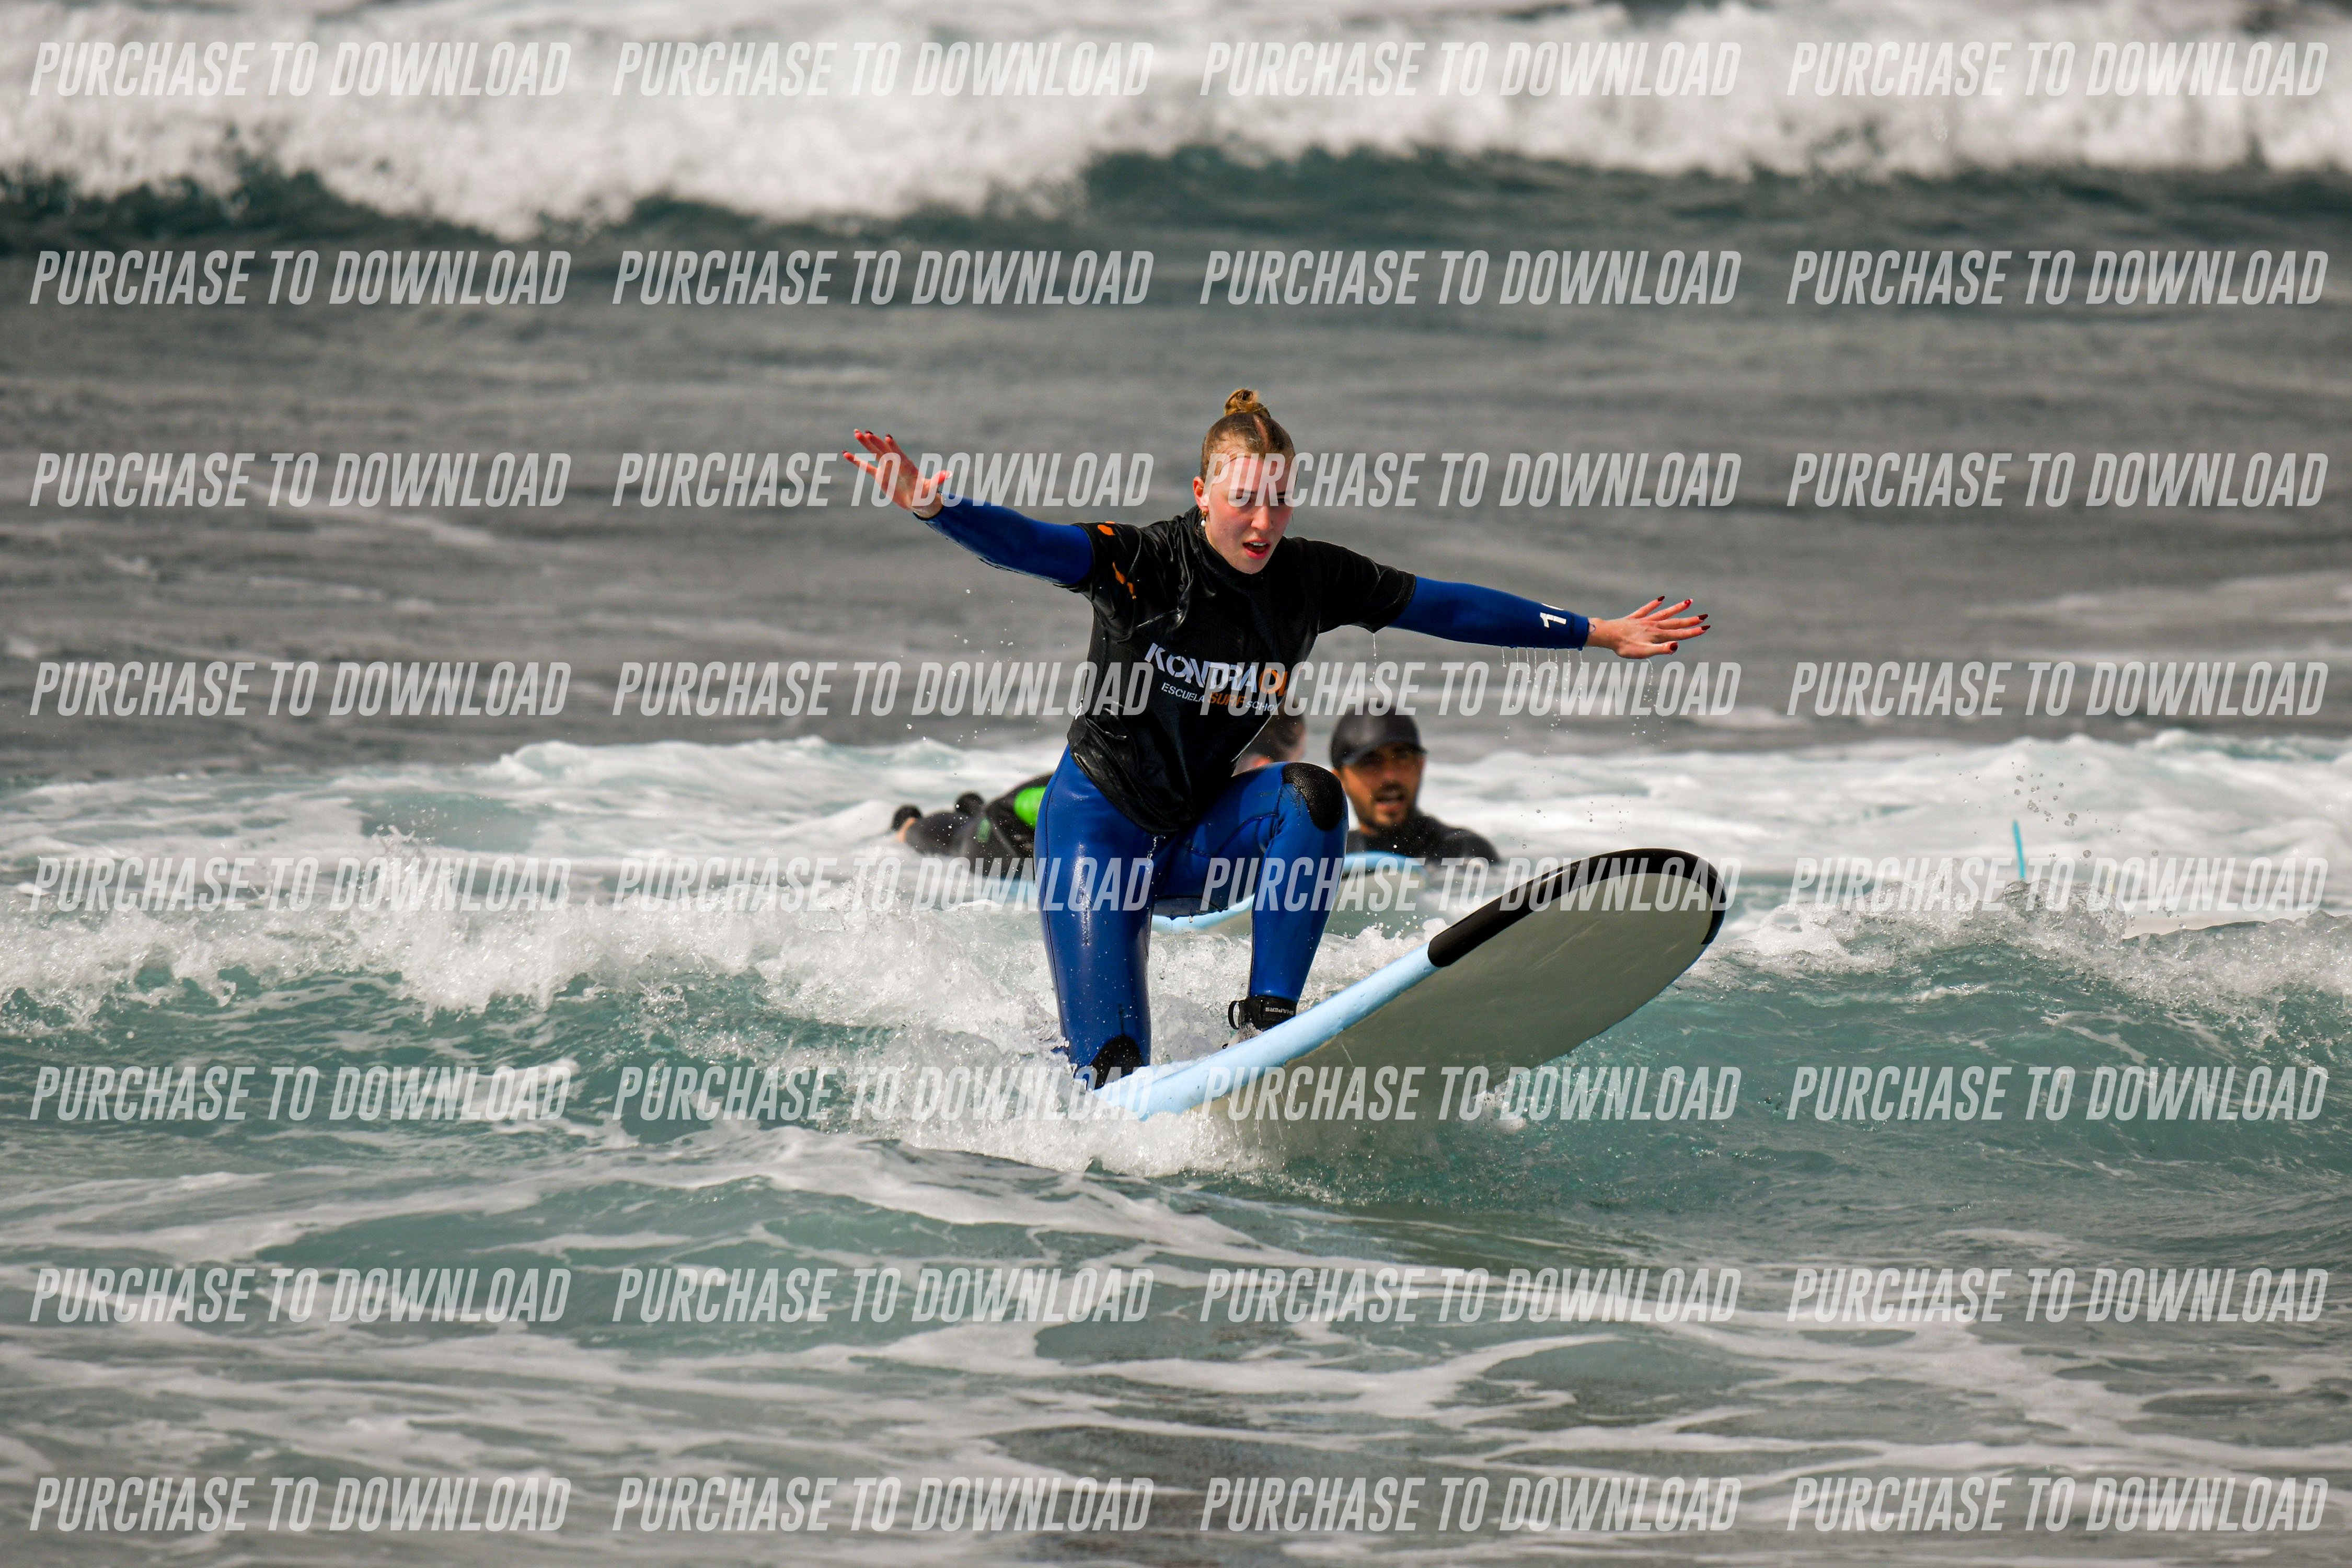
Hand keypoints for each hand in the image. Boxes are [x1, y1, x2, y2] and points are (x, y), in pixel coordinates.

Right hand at [842, 430, 949, 516]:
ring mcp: (886, 468)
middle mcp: (895, 463)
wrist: (918, 500)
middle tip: (866, 432)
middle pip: (884, 450)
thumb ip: (938, 480)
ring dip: (865, 444)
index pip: (899, 454)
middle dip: (875, 442)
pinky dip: (856, 461)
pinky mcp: (879, 476)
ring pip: (874, 454)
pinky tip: (846, 453)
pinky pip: (866, 467)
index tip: (888, 437)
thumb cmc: (926, 494)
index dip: (894, 447)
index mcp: (907, 465)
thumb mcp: (931, 488)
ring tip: (856, 433)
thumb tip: (949, 474)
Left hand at [1587, 597, 1706, 658]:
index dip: (1693, 632)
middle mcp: (1653, 626)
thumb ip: (1660, 650)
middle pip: (1675, 622)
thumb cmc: (1624, 646)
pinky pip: (1647, 609)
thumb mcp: (1643, 652)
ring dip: (1677, 608)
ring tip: (1689, 601)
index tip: (1706, 628)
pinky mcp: (1635, 618)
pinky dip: (1654, 604)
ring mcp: (1645, 620)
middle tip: (1705, 616)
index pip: (1679, 634)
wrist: (1607, 635)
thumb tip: (1676, 646)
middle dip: (1690, 620)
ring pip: (1665, 613)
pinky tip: (1661, 598)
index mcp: (1657, 635)